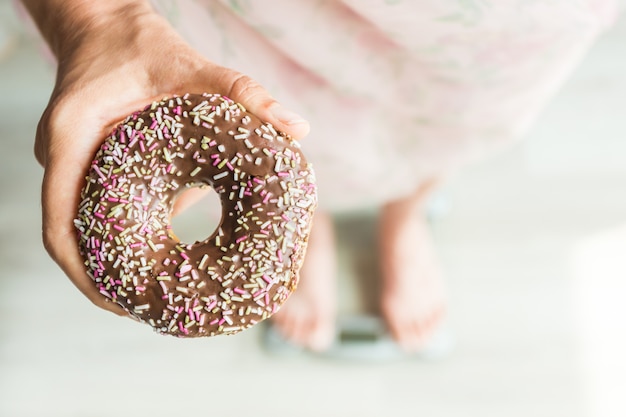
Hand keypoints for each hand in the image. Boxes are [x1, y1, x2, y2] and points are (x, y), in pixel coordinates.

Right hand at [29, 2, 309, 315]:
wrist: (106, 24)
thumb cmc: (142, 46)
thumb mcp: (193, 67)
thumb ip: (244, 94)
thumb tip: (298, 128)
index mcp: (73, 139)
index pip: (61, 222)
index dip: (86, 274)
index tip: (121, 305)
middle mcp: (62, 156)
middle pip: (69, 236)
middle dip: (102, 280)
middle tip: (147, 310)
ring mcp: (68, 162)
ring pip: (78, 225)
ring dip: (109, 262)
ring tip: (151, 293)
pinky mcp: (83, 161)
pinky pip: (90, 207)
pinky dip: (117, 235)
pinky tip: (153, 250)